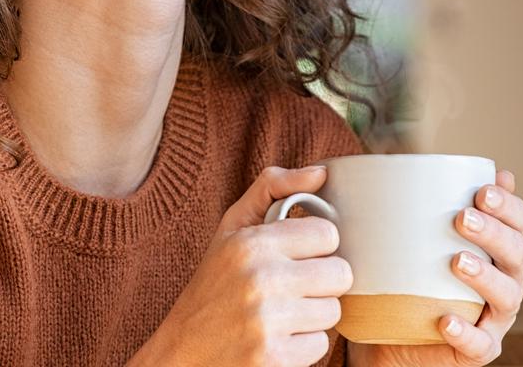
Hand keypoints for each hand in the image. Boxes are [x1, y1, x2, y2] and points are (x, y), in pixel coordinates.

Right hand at [129, 165, 352, 366]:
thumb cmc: (212, 285)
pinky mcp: (274, 358)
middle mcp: (261, 279)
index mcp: (252, 243)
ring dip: (313, 315)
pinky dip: (303, 345)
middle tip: (293, 287)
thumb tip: (322, 173)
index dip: (316, 246)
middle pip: (340, 274)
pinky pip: (321, 345)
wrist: (182, 351)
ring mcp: (268, 321)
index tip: (297, 255)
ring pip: (333, 311)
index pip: (328, 234)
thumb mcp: (231, 229)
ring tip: (282, 313)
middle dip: (321, 282)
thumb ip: (272, 189)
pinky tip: (278, 337)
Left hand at [354, 169, 522, 366]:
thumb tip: (424, 160)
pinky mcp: (478, 350)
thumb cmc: (405, 276)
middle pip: (518, 255)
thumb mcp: (411, 236)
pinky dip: (467, 333)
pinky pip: (480, 345)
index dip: (508, 206)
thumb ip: (424, 202)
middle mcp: (505, 281)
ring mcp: (494, 318)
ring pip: (507, 297)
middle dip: (496, 234)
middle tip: (463, 219)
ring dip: (486, 277)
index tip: (481, 191)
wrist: (385, 334)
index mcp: (497, 249)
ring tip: (457, 261)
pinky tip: (446, 321)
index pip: (518, 222)